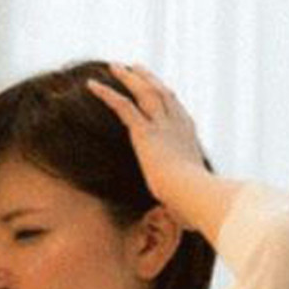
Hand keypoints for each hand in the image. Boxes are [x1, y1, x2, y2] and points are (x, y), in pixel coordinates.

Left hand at [86, 63, 209, 225]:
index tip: (161, 89)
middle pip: (162, 94)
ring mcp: (163, 126)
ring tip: (115, 66)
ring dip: (129, 77)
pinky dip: (107, 93)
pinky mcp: (146, 132)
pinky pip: (122, 105)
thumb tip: (186, 222)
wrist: (196, 196)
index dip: (167, 99)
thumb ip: (184, 203)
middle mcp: (178, 126)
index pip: (177, 112)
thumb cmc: (197, 205)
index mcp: (190, 140)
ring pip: (144, 92)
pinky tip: (92, 84)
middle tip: (136, 67)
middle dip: (148, 79)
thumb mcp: (190, 201)